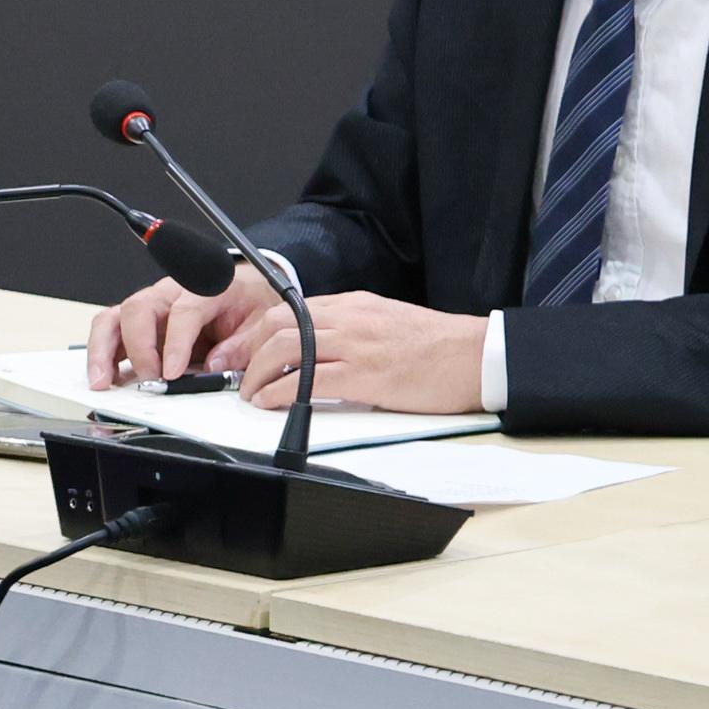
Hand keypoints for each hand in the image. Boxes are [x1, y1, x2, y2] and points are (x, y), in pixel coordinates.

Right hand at [86, 266, 277, 389]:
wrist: (248, 288)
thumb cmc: (250, 300)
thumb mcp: (262, 320)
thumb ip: (242, 344)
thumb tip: (215, 366)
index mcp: (207, 287)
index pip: (184, 311)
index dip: (175, 343)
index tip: (170, 372)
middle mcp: (172, 292)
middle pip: (140, 308)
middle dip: (138, 347)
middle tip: (147, 378)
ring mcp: (152, 305)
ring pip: (116, 316)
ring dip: (104, 349)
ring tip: (102, 381)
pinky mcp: (141, 322)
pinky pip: (111, 329)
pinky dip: (102, 353)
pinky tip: (105, 377)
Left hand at [231, 290, 491, 414]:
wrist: (473, 355)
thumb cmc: (437, 346)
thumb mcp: (388, 323)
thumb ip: (354, 329)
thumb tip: (320, 349)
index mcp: (355, 304)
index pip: (290, 310)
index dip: (257, 332)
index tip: (242, 353)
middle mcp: (350, 318)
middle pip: (279, 324)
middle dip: (247, 351)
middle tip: (234, 375)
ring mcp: (356, 345)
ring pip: (286, 348)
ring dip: (257, 373)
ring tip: (249, 394)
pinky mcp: (365, 376)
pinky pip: (307, 382)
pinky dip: (279, 393)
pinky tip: (269, 404)